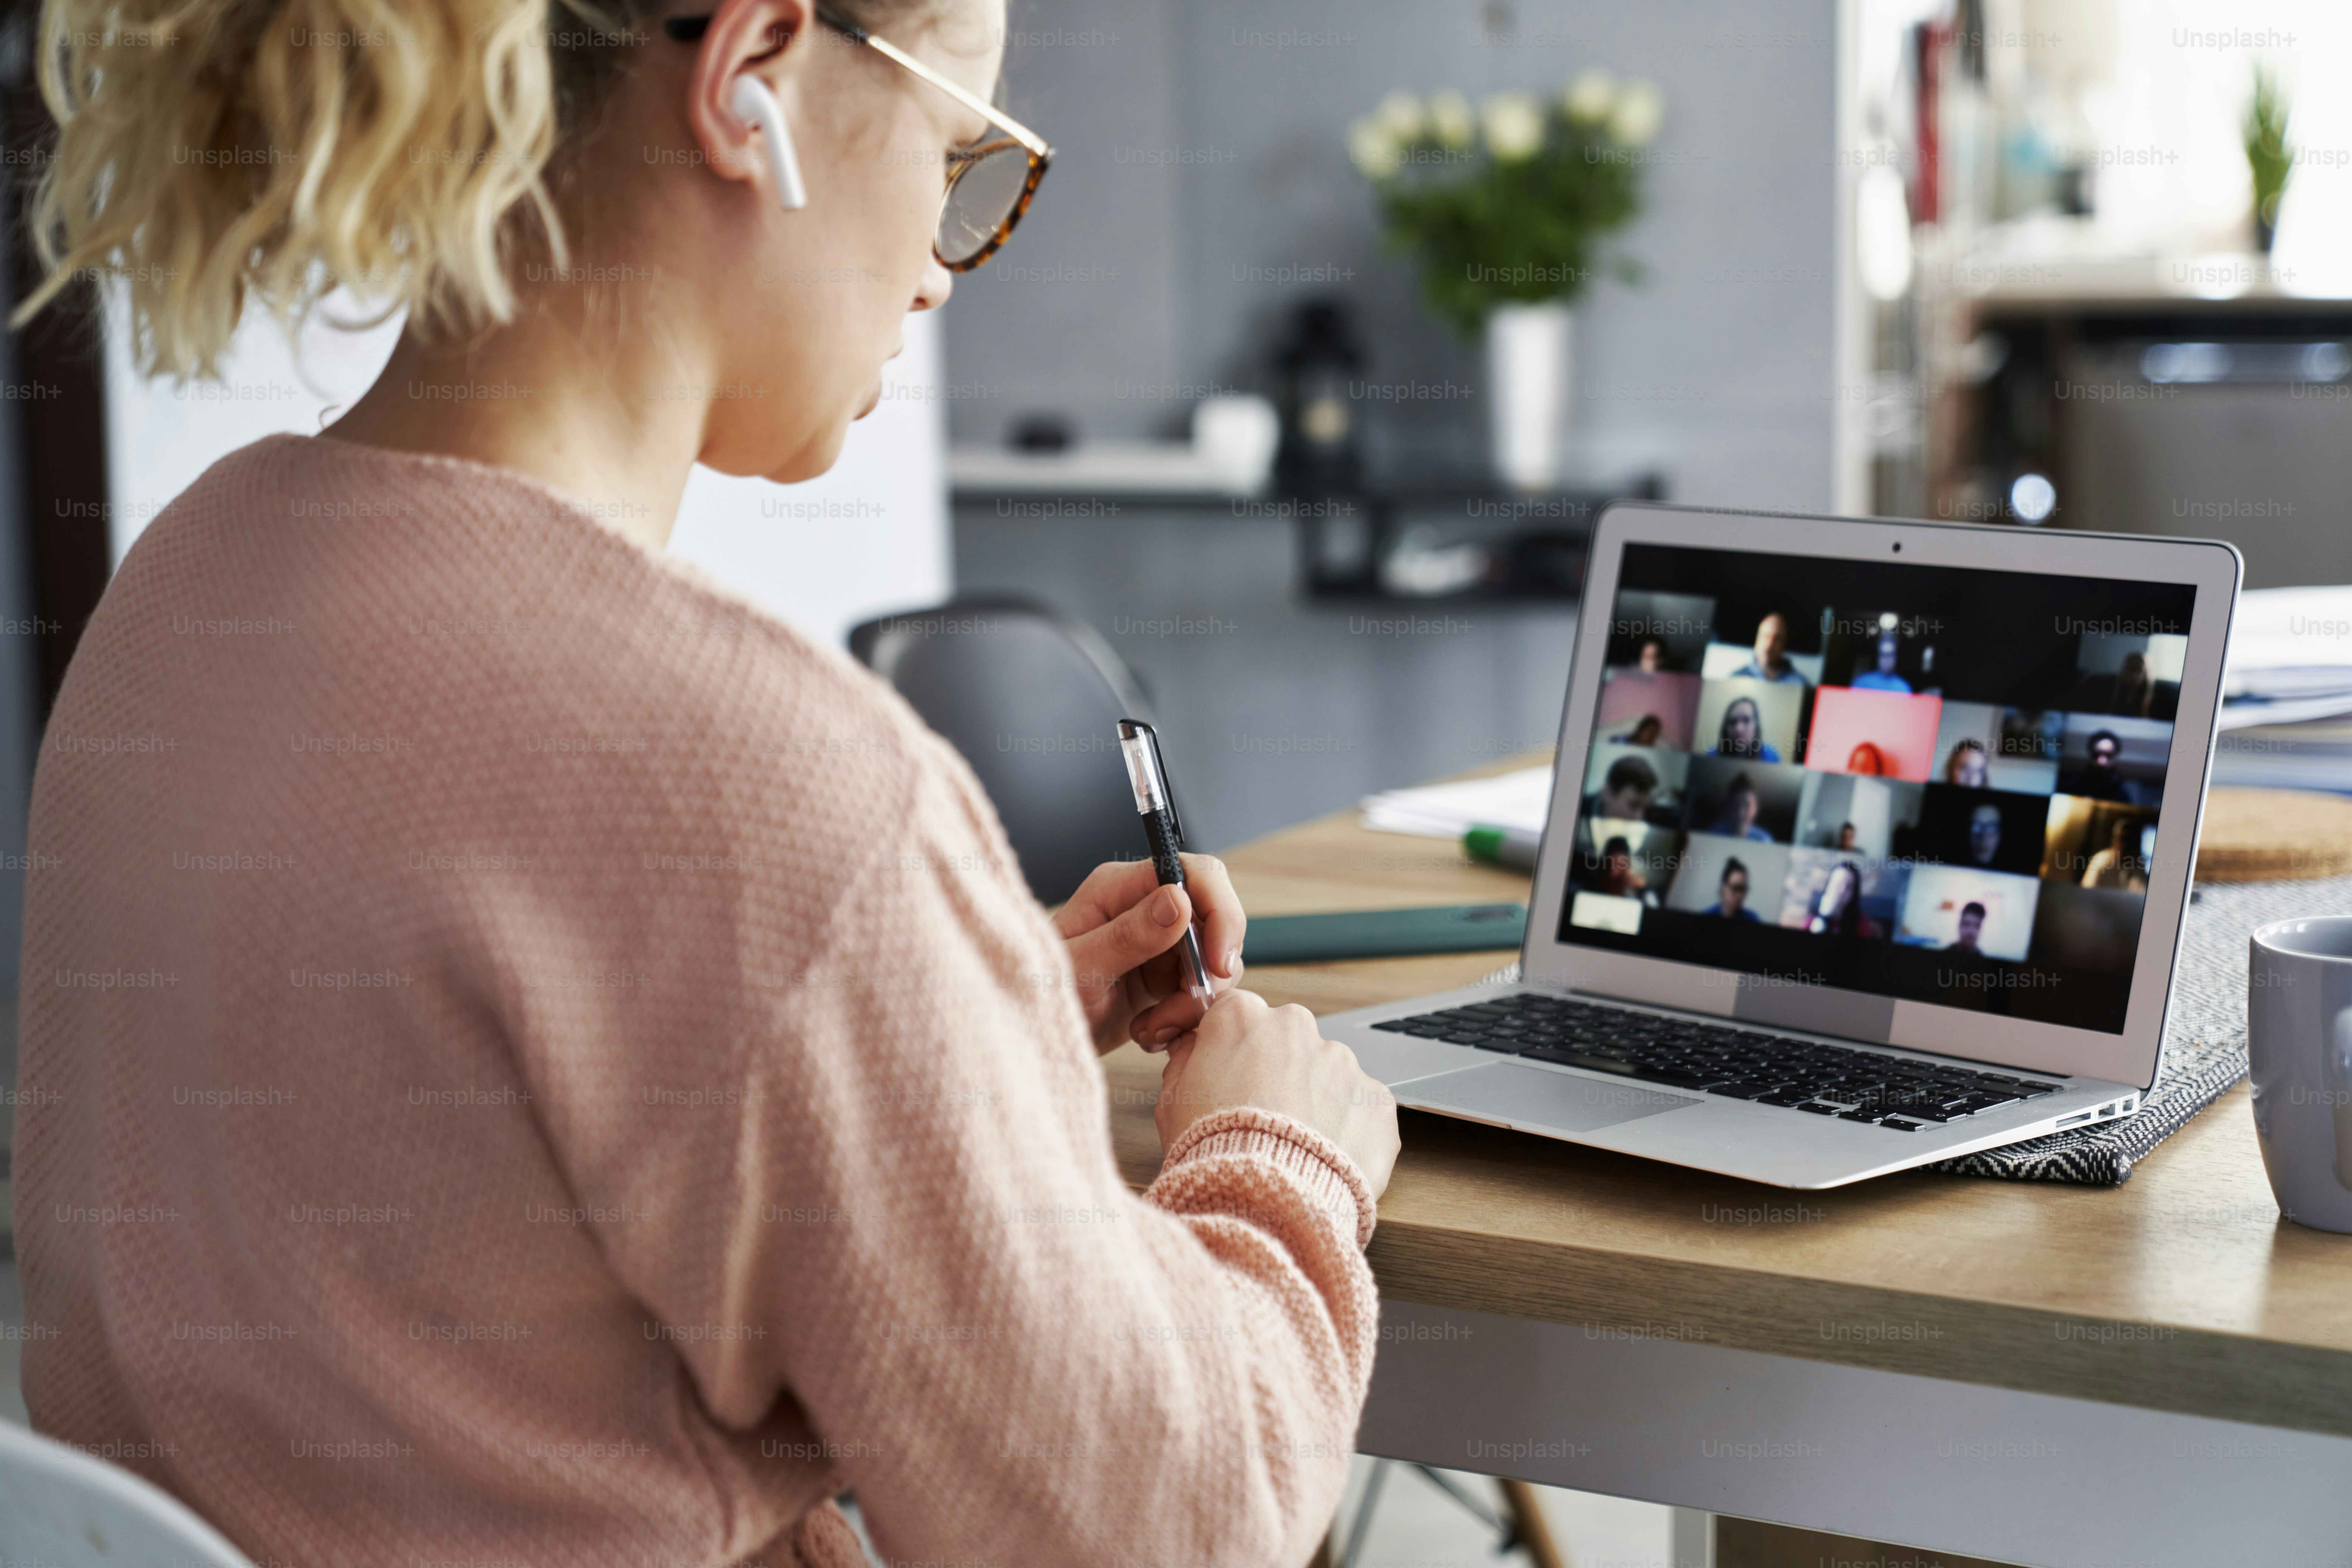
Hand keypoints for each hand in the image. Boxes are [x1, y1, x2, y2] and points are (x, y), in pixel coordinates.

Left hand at [1053, 855, 1245, 1055]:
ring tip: (1152, 1031)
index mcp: (1120, 889)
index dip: (1221, 913)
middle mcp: (1145, 909)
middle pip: (1214, 923)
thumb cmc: (1033, 996)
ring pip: (1212, 964)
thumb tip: (1178, 901)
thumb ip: (1127, 936)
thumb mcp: (1078, 970)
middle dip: (1207, 973)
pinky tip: (1151, 1034)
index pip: (1195, 875)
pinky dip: (1184, 1019)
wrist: (1024, 1038)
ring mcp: (1157, 944)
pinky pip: (1200, 993)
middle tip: (1177, 1015)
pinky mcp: (1163, 978)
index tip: (1218, 964)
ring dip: (1192, 1005)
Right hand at [1156, 990, 1400, 1196]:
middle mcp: (1296, 1026)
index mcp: (1242, 1017)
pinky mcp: (1376, 1099)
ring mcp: (1342, 1062)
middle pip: (1288, 1041)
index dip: (1234, 1049)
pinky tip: (1326, 1159)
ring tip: (1297, 1147)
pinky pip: (1360, 1108)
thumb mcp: (1173, 1102)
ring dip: (1316, 1102)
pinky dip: (1347, 1130)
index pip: (1238, 1016)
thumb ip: (1186, 1061)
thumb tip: (1194, 1047)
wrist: (1262, 1204)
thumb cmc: (1210, 1152)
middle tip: (1264, 1119)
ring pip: (1328, 1074)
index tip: (1231, 1076)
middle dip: (1278, 1072)